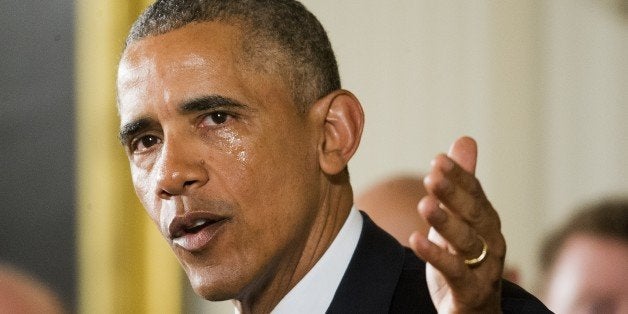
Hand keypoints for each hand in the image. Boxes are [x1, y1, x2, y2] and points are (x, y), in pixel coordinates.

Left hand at [409, 136, 505, 312]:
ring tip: (424, 204)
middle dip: (454, 194)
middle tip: (432, 176)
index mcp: (487, 222)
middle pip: (474, 215)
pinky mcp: (471, 291)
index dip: (459, 177)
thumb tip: (465, 140)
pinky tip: (415, 240)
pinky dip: (435, 255)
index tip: (438, 160)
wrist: (473, 312)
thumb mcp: (458, 219)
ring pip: (467, 242)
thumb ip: (461, 183)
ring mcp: (484, 269)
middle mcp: (491, 242)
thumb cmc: (464, 261)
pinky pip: (454, 272)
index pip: (475, 194)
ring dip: (446, 222)